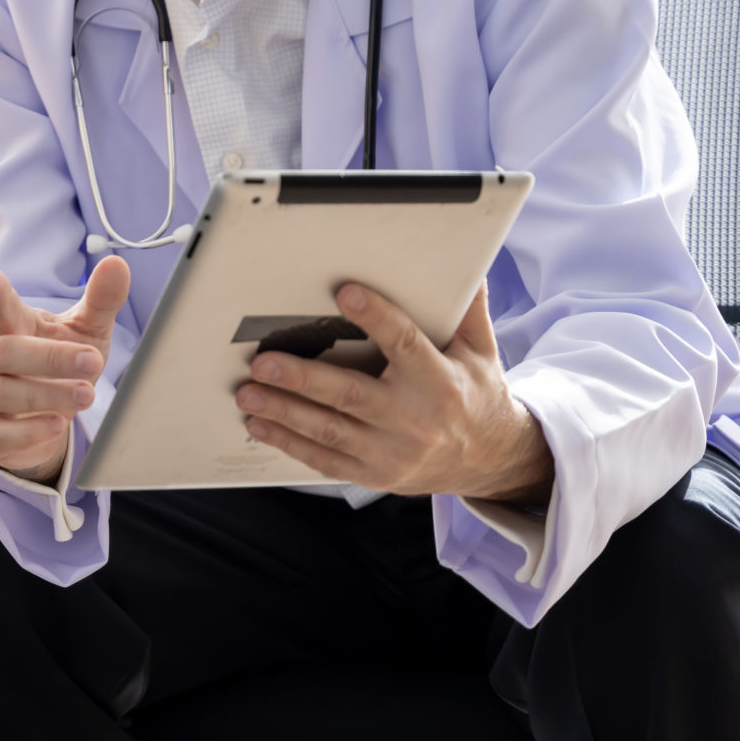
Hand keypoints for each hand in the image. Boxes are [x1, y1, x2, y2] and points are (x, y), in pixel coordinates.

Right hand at [0, 258, 131, 480]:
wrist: (41, 418)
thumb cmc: (59, 365)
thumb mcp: (83, 332)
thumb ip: (99, 300)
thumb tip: (117, 264)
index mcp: (7, 325)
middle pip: (4, 352)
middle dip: (49, 357)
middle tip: (92, 360)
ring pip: (1, 393)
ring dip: (47, 394)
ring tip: (86, 395)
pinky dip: (30, 430)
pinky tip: (58, 423)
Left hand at [232, 285, 553, 502]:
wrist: (492, 462)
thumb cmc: (477, 396)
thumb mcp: (481, 351)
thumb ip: (468, 310)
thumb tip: (468, 265)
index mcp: (440, 382)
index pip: (404, 343)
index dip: (375, 317)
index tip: (345, 292)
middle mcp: (414, 419)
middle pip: (351, 396)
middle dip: (302, 379)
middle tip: (262, 362)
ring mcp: (392, 452)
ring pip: (329, 430)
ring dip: (284, 411)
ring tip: (248, 392)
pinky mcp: (375, 474)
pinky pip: (326, 460)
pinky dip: (290, 443)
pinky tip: (260, 424)